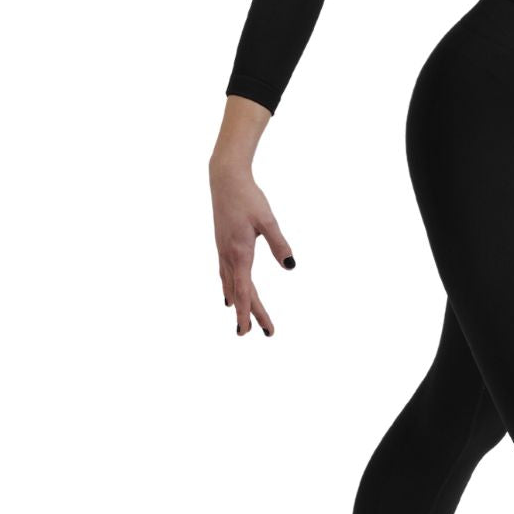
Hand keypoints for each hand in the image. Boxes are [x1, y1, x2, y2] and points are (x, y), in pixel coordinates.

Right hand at [209, 162, 295, 334]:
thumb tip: (291, 267)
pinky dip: (230, 290)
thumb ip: (279, 244)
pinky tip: (228, 296)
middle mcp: (229, 256)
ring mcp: (223, 252)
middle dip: (251, 313)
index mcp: (240, 253)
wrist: (225, 180)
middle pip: (241, 292)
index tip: (249, 331)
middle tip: (262, 333)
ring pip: (231, 286)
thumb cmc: (248, 198)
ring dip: (240, 304)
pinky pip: (225, 275)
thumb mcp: (267, 220)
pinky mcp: (222, 246)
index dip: (248, 312)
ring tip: (243, 323)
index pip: (245, 291)